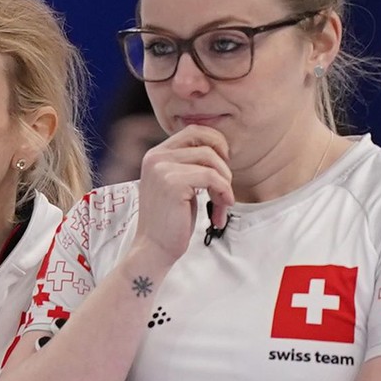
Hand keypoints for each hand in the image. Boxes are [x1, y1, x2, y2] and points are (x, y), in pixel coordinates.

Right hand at [134, 124, 233, 264]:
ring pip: (211, 158)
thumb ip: (190, 165)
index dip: (216, 144)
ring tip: (222, 203)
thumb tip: (220, 148)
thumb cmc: (171, 221)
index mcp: (156, 154)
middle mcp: (156, 156)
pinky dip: (224, 192)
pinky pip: (212, 177)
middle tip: (226, 185)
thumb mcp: (179, 185)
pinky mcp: (172, 183)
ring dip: (225, 182)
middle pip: (205, 139)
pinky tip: (222, 209)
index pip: (194, 131)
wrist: (154, 249)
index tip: (223, 168)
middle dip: (224, 160)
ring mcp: (161, 168)